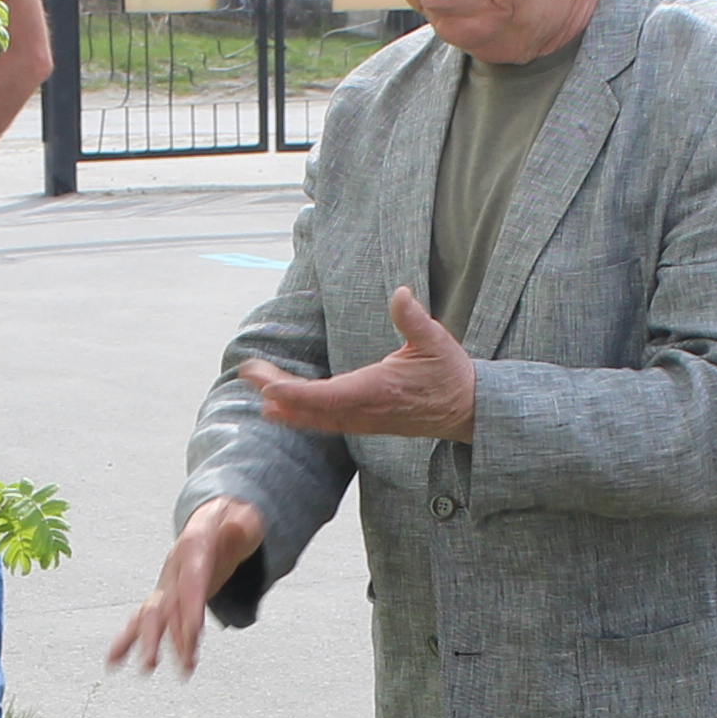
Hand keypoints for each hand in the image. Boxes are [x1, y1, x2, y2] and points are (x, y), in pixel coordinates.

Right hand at [107, 496, 273, 678]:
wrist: (212, 521)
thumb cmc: (229, 522)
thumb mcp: (243, 518)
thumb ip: (241, 526)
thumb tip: (240, 527)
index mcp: (193, 548)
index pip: (192, 581)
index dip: (191, 608)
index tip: (192, 635)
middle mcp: (174, 569)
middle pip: (166, 604)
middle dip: (162, 634)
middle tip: (158, 661)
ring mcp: (167, 585)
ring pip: (153, 617)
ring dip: (150, 644)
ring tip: (147, 669)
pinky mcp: (166, 599)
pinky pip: (145, 621)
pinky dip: (127, 641)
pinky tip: (113, 662)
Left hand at [243, 287, 480, 442]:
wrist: (467, 410)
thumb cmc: (450, 374)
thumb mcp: (435, 341)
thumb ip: (413, 318)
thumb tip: (401, 294)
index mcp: (379, 390)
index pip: (329, 396)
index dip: (297, 394)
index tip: (270, 388)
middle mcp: (367, 410)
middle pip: (313, 408)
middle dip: (279, 393)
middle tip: (250, 374)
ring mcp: (366, 420)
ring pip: (317, 419)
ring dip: (287, 407)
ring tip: (259, 394)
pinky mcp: (367, 423)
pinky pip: (327, 423)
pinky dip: (302, 416)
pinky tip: (285, 410)